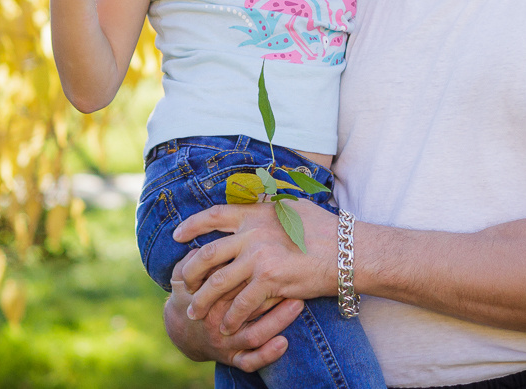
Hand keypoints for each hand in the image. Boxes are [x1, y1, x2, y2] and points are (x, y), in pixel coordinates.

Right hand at [165, 255, 302, 371]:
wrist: (184, 331)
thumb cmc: (190, 296)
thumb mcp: (182, 278)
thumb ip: (190, 261)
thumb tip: (200, 247)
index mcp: (208, 298)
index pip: (230, 282)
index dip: (252, 271)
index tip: (277, 256)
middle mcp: (217, 320)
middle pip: (246, 306)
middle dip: (271, 294)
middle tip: (295, 278)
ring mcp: (227, 342)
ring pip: (253, 335)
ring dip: (276, 321)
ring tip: (297, 304)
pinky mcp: (233, 358)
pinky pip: (251, 361)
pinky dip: (267, 355)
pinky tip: (284, 343)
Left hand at [173, 201, 335, 334]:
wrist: (347, 251)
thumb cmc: (325, 229)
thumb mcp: (292, 208)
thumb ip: (268, 207)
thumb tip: (255, 200)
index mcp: (255, 213)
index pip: (213, 216)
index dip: (191, 226)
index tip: (177, 236)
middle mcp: (252, 233)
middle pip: (207, 254)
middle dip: (189, 272)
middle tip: (180, 284)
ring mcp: (259, 257)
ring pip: (219, 282)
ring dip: (203, 300)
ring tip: (194, 312)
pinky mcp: (270, 280)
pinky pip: (241, 303)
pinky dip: (231, 317)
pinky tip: (227, 326)